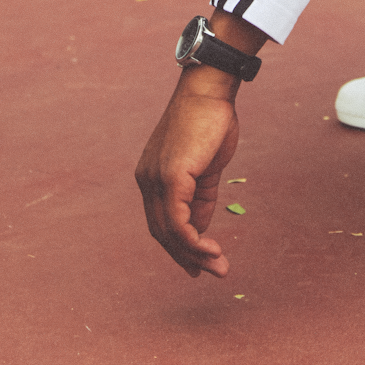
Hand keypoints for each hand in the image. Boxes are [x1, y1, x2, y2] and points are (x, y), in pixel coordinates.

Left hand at [135, 66, 240, 277]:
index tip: (199, 263)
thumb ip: (201, 198)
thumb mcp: (206, 168)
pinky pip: (178, 221)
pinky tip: (210, 250)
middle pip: (162, 232)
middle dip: (186, 257)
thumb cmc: (211, 123)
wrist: (210, 92)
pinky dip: (194, 241)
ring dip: (194, 254)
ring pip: (169, 231)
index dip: (179, 246)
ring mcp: (155, 180)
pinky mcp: (170, 178)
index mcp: (152, 177)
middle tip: (211, 273)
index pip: (161, 221)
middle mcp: (146, 181)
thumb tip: (201, 228)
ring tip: (218, 267)